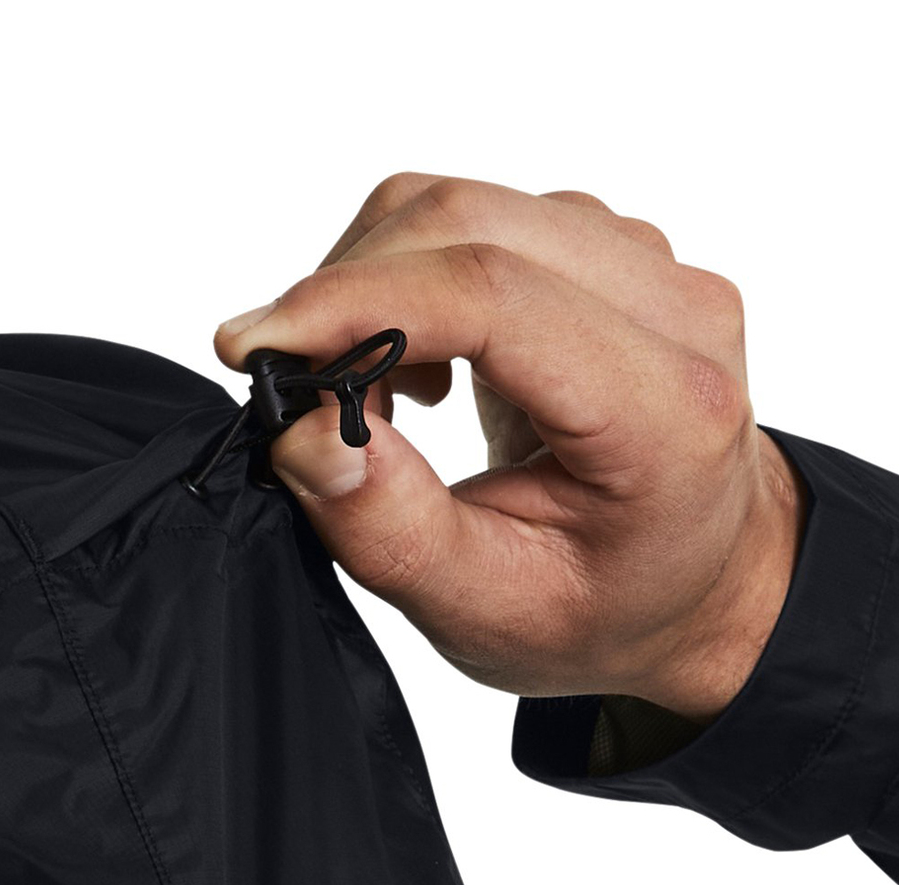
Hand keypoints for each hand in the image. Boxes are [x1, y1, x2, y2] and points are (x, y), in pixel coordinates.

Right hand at [214, 175, 807, 721]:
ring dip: (373, 287)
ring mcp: (648, 264)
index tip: (255, 348)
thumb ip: (392, 531)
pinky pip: (479, 219)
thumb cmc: (605, 607)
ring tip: (370, 401)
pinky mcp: (608, 248)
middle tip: (293, 387)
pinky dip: (407, 281)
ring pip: (463, 207)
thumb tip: (300, 432)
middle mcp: (676, 312)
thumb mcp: (488, 610)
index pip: (496, 295)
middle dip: (345, 291)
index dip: (356, 305)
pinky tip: (418, 373)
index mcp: (667, 412)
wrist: (696, 581)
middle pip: (469, 223)